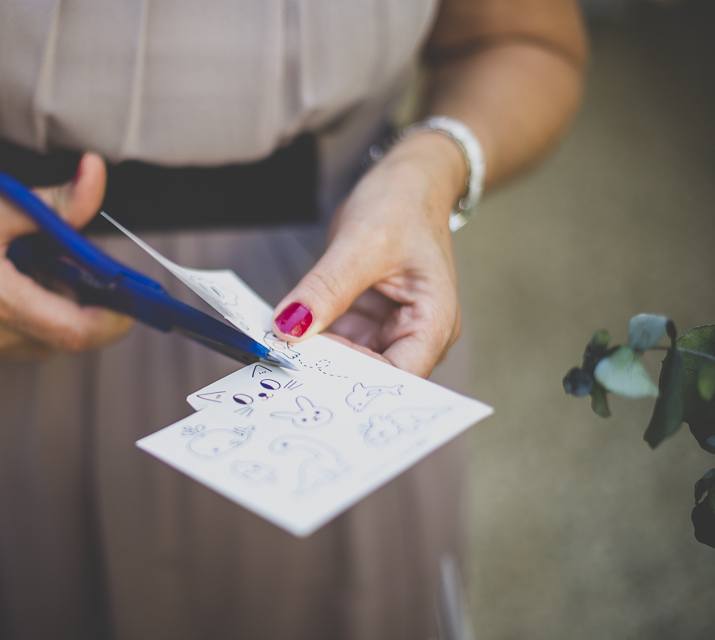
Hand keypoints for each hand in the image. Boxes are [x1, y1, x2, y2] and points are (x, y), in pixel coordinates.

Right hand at [0, 151, 131, 362]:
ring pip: (41, 343)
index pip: (72, 331)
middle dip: (85, 310)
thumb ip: (58, 201)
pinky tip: (20, 284)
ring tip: (44, 270)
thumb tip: (96, 177)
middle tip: (85, 271)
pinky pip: (16, 343)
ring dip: (58, 313)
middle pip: (61, 339)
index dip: (112, 322)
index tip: (130, 303)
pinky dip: (32, 318)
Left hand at [271, 133, 466, 377]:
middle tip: (285, 368)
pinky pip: (335, 342)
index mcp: (435, 321)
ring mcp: (389, 329)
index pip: (400, 376)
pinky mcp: (365, 320)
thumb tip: (289, 327)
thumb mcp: (361, 244)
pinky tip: (286, 338)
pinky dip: (312, 340)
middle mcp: (416, 333)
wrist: (406, 181)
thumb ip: (326, 289)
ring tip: (279, 354)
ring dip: (316, 358)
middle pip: (373, 375)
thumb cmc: (403, 204)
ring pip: (349, 362)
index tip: (312, 379)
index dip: (358, 384)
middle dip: (331, 374)